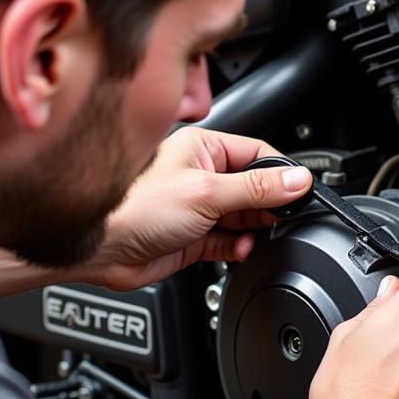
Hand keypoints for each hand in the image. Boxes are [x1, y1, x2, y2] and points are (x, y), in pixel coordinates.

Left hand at [79, 127, 312, 290]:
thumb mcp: (206, 192)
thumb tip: (297, 180)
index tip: (300, 191)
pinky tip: (240, 249)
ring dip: (254, 230)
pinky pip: (229, 241)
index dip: (282, 174)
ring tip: (256, 236)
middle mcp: (201, 175)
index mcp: (203, 149)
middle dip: (268, 206)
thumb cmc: (133, 207)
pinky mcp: (193, 236)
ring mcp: (198, 207)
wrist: (98, 248)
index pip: (258, 155)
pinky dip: (239, 247)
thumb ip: (256, 189)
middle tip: (279, 218)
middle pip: (254, 188)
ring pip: (243, 217)